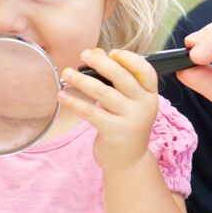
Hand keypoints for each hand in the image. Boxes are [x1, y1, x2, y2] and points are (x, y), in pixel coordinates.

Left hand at [59, 48, 157, 171]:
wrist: (128, 159)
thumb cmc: (125, 123)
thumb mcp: (127, 101)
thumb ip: (115, 77)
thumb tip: (96, 53)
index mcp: (150, 94)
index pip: (145, 70)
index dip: (129, 58)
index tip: (111, 52)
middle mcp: (144, 105)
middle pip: (122, 77)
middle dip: (101, 63)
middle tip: (84, 55)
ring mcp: (131, 119)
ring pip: (103, 92)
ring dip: (82, 80)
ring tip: (66, 72)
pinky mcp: (114, 132)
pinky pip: (90, 112)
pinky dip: (74, 102)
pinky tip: (62, 95)